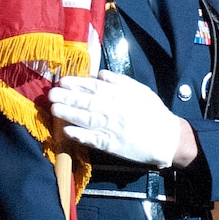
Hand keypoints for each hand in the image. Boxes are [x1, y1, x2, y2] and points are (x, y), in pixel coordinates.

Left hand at [47, 73, 188, 168]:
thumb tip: (100, 74)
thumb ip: (120, 81)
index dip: (77, 84)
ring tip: (54, 110)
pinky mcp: (112, 145)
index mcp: (120, 95)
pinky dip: (80, 135)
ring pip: (87, 119)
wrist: (167, 138)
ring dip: (69, 114)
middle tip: (51, 93)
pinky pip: (93, 139)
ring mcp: (112, 128)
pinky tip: (67, 131)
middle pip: (87, 102)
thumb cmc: (153, 112)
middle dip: (68, 98)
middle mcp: (114, 110)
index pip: (94, 88)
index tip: (62, 81)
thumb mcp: (139, 90)